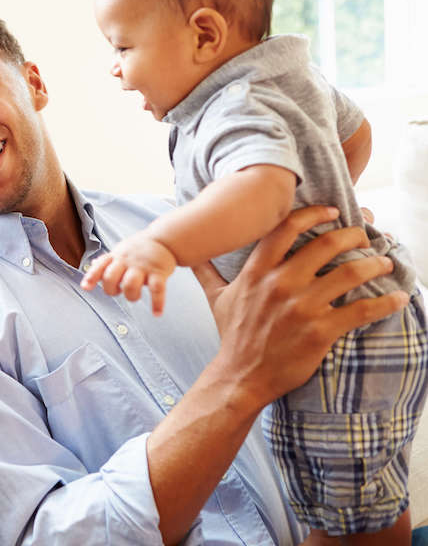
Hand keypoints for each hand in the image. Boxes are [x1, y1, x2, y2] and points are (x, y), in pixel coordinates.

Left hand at [81, 231, 176, 315]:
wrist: (164, 239)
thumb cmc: (139, 249)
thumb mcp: (121, 251)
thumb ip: (108, 260)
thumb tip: (92, 265)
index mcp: (117, 256)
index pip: (100, 265)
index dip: (91, 276)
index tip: (85, 287)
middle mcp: (128, 261)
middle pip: (111, 276)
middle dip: (110, 289)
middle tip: (118, 292)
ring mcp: (143, 267)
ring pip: (130, 284)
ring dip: (131, 296)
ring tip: (134, 297)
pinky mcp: (159, 272)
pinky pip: (157, 289)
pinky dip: (157, 303)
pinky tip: (157, 313)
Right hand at [195, 205, 408, 407]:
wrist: (240, 377)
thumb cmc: (232, 336)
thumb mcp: (216, 299)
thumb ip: (208, 272)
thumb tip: (190, 255)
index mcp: (257, 272)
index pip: (287, 228)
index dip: (315, 213)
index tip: (334, 212)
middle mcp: (280, 284)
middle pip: (327, 244)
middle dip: (355, 235)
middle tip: (368, 236)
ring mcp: (301, 307)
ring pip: (349, 273)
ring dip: (375, 265)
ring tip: (386, 264)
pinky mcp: (320, 331)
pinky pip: (362, 310)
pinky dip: (386, 302)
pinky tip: (399, 298)